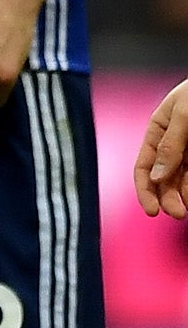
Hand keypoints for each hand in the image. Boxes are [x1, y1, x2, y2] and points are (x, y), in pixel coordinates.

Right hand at [137, 79, 187, 216]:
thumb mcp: (184, 114)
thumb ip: (170, 145)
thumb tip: (155, 176)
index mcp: (159, 129)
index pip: (143, 165)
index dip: (144, 189)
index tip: (152, 210)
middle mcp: (174, 143)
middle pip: (163, 178)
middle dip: (167, 197)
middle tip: (178, 213)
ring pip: (182, 180)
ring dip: (183, 196)